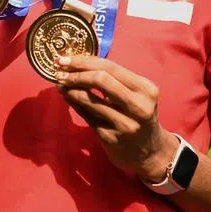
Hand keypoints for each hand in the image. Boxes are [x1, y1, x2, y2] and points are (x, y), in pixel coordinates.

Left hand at [54, 55, 177, 183]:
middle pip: (101, 80)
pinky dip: (74, 104)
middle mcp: (138, 106)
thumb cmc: (138, 116)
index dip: (84, 61)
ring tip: (60, 84)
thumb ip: (114, 80)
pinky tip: (68, 97)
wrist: (151, 152)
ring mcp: (125, 124)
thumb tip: (78, 64)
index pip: (111, 67)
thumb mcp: (136, 96)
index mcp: (146, 89)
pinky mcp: (111, 138)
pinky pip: (87, 116)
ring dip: (71, 89)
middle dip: (76, 74)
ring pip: (90, 100)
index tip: (65, 59)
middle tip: (59, 72)